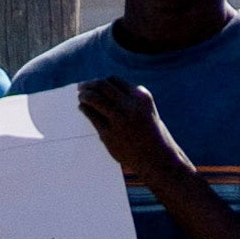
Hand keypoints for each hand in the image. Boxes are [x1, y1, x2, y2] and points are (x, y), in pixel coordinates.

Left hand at [70, 76, 186, 196]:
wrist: (157, 158)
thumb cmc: (152, 135)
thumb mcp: (147, 111)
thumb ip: (131, 101)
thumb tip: (106, 92)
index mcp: (141, 97)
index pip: (114, 80)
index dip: (101, 81)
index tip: (94, 83)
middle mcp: (130, 105)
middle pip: (102, 85)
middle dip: (89, 85)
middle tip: (81, 87)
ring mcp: (119, 119)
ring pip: (94, 98)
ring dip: (84, 95)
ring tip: (81, 97)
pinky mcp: (108, 133)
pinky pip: (91, 115)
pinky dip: (85, 109)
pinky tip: (84, 109)